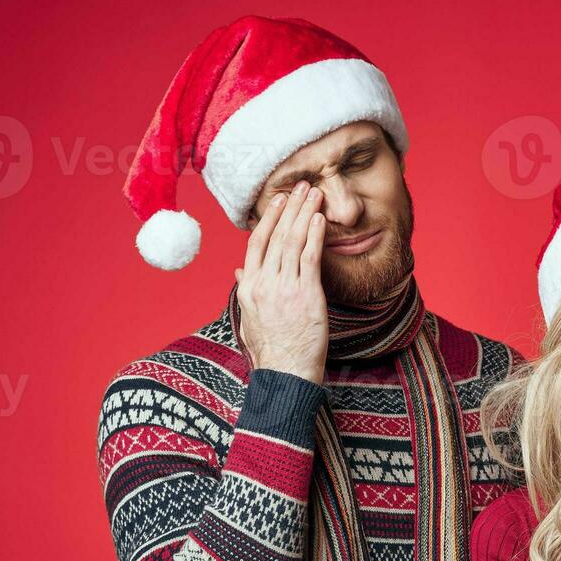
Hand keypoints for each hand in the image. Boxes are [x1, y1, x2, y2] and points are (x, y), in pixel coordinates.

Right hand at [234, 180, 328, 384]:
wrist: (286, 374)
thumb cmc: (271, 351)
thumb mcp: (249, 320)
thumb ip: (246, 292)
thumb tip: (240, 272)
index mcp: (249, 287)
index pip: (256, 243)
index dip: (269, 218)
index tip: (279, 201)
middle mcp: (264, 283)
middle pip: (276, 235)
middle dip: (290, 207)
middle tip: (301, 186)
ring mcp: (285, 288)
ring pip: (293, 241)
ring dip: (305, 214)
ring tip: (314, 194)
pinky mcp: (307, 295)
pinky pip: (310, 258)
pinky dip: (315, 235)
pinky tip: (320, 219)